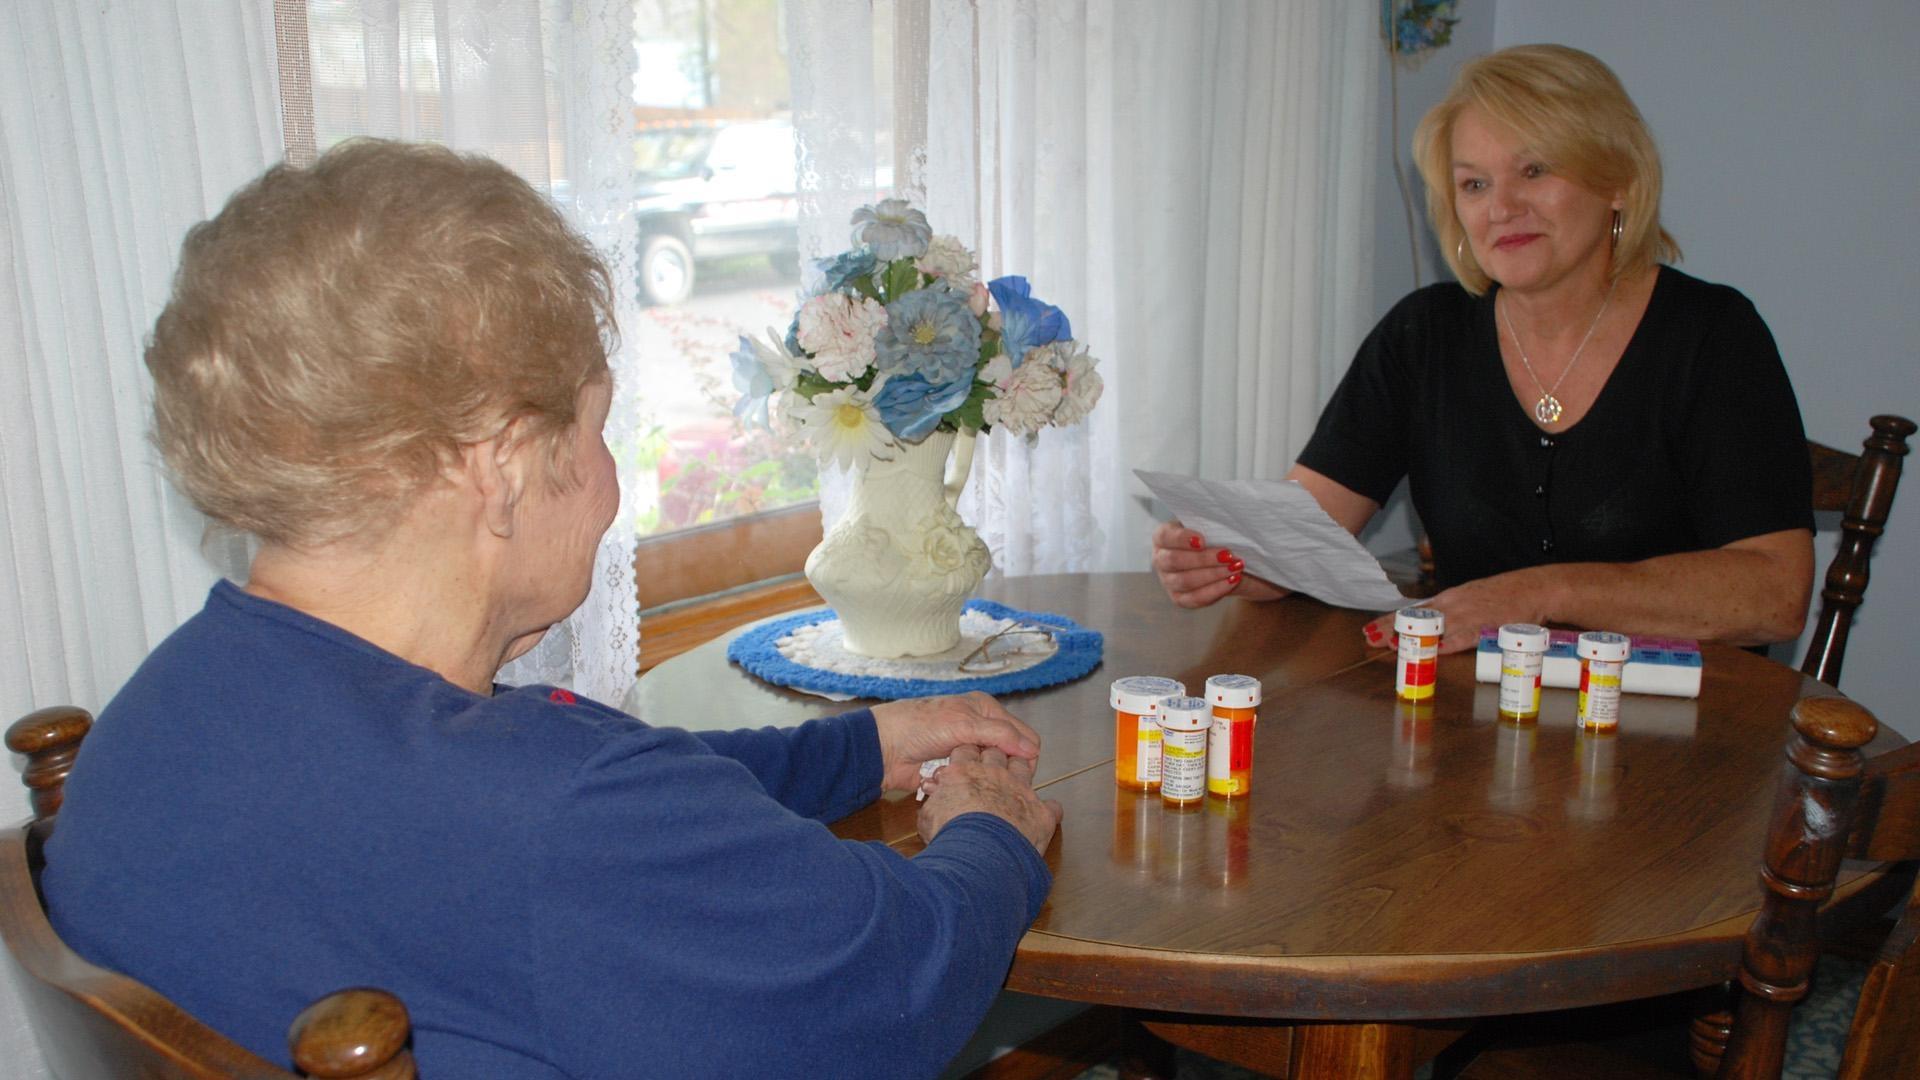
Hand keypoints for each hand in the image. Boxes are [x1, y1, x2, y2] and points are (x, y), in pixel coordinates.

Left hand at [871, 691, 1039, 793]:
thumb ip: (1001, 734)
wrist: (884, 748)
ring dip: (984, 779)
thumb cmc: (920, 726)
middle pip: (1011, 757)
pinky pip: (976, 784)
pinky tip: (959, 786)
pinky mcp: (959, 772)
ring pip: (994, 774)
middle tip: (993, 780)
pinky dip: (970, 785)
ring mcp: (970, 752)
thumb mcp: (964, 724)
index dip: (1026, 755)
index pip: (1024, 736)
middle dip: (1004, 769)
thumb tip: (1033, 749)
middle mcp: (982, 730)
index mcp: (987, 710)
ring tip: (972, 781)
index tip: (1019, 774)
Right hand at [916, 744, 1061, 853]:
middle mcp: (994, 774)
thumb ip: (933, 804)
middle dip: (993, 756)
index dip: (966, 755)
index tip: (965, 761)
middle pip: (996, 753)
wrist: (978, 854)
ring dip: (1020, 772)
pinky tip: (1046, 814)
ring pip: (1023, 768)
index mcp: (964, 772)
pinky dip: (1049, 810)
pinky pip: (1051, 806)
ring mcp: (1020, 790)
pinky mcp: (1040, 813)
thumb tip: (933, 802)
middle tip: (990, 767)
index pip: (965, 750)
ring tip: (1016, 782)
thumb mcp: (929, 817)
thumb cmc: (949, 835)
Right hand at [1149, 519, 1282, 608]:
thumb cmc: (1216, 536)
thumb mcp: (1211, 524)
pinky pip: (1195, 599)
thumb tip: (1225, 517)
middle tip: (1228, 555)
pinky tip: (1231, 581)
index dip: (1181, 539)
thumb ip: (1211, 521)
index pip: (1164, 537)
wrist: (1226, 560)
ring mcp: (1168, 581)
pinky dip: (1215, 590)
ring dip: (1213, 574)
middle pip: (1173, 561)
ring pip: (1185, 581)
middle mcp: (1160, 559)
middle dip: (1203, 559)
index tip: (1203, 540)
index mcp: (1163, 537)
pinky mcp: (1180, 599)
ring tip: (1235, 567)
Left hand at [1360, 569, 1548, 654]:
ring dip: (1414, 637)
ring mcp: (1468, 614)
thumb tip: (1431, 625)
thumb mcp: (1470, 598)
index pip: (1414, 610)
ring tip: (1392, 645)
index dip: (1392, 620)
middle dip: (1392, 628)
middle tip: (1370, 636)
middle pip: (1417, 618)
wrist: (1533, 588)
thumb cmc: (1502, 595)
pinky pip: (1462, 637)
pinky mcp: (1485, 625)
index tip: (1371, 628)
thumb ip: (1451, 611)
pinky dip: (1447, 644)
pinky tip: (1432, 651)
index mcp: (1449, 598)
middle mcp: (1454, 604)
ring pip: (1435, 627)